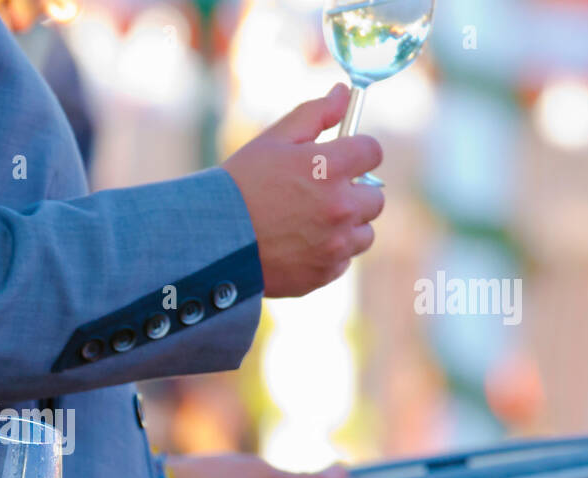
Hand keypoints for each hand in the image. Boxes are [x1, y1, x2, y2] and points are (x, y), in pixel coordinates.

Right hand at [220, 84, 384, 297]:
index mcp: (331, 168)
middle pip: (375, 197)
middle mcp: (341, 207)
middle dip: (354, 193)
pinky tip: (299, 246)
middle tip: (321, 195)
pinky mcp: (324, 273)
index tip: (341, 158)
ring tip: (311, 224)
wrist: (212, 241)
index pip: (372, 152)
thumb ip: (314, 114)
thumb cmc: (239, 185)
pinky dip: (329, 254)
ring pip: (364, 233)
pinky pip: (343, 261)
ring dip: (347, 227)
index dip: (357, 152)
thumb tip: (343, 93)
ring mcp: (335, 244)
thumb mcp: (272, 140)